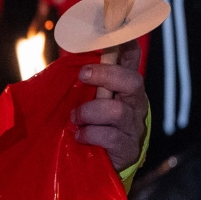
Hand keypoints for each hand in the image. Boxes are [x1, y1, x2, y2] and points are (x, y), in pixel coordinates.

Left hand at [71, 42, 148, 171]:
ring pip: (116, 111)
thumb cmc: (94, 124)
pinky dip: (89, 134)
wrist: (106, 164)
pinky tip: (80, 136)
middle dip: (106, 75)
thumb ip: (86, 83)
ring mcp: (134, 126)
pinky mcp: (129, 148)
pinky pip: (110, 136)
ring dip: (89, 112)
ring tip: (75, 118)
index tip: (117, 35)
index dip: (127, 46)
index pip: (131, 60)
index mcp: (125, 87)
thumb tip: (66, 58)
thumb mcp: (90, 99)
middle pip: (131, 81)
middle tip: (84, 75)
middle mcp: (135, 103)